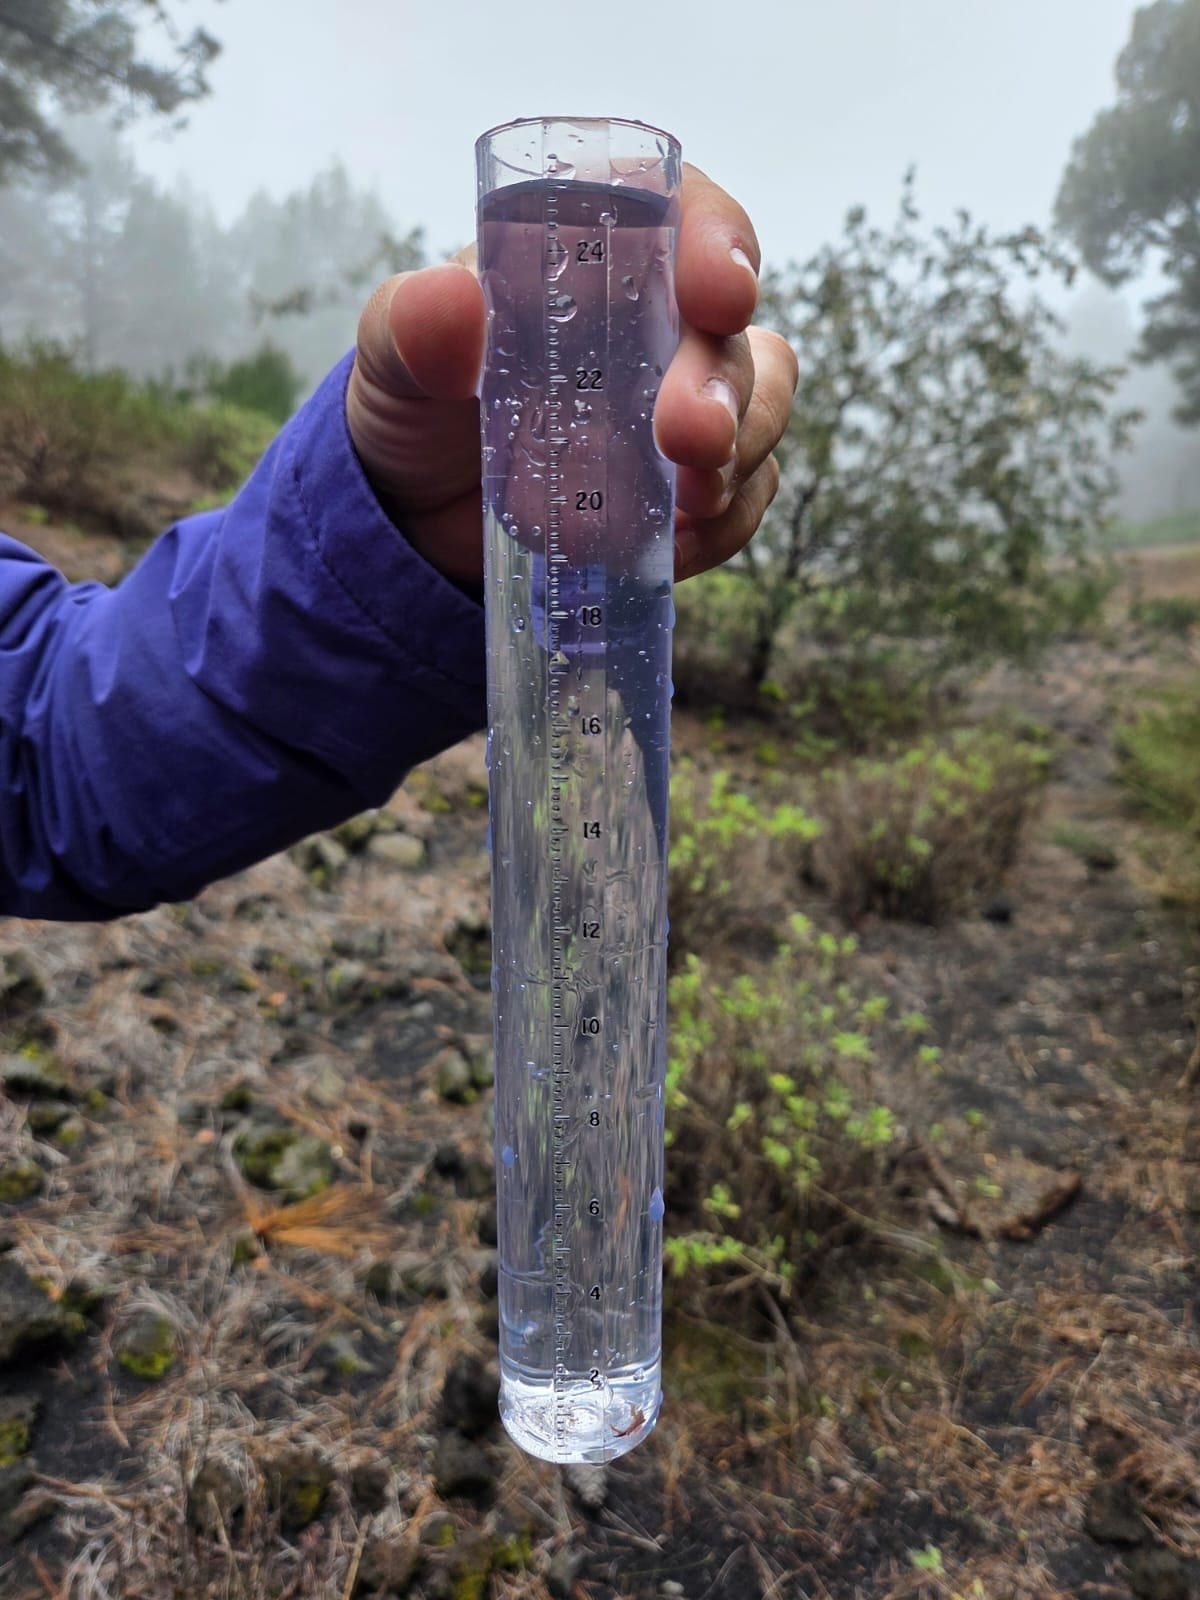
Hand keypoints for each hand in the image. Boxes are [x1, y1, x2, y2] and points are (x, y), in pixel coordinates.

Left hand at [347, 165, 797, 589]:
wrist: (420, 516)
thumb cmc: (416, 406)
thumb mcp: (391, 363)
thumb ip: (411, 328)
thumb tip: (449, 298)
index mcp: (595, 256)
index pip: (680, 212)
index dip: (717, 239)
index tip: (721, 292)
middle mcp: (658, 323)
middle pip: (732, 331)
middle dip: (724, 384)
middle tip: (689, 438)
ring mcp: (684, 404)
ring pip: (761, 409)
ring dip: (740, 455)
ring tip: (690, 502)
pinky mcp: (692, 486)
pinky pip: (744, 500)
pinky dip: (722, 527)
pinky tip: (672, 548)